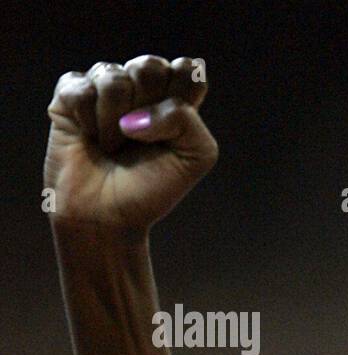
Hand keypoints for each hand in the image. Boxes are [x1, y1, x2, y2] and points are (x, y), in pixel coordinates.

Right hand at [45, 56, 217, 231]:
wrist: (108, 215)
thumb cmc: (153, 188)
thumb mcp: (196, 156)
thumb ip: (186, 120)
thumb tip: (135, 114)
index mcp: (176, 99)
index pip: (187, 69)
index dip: (182, 94)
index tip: (176, 129)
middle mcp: (141, 88)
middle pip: (150, 66)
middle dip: (149, 107)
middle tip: (141, 139)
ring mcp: (104, 89)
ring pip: (114, 78)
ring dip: (115, 123)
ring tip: (113, 146)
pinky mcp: (71, 95)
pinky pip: (80, 88)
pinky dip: (88, 121)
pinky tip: (89, 138)